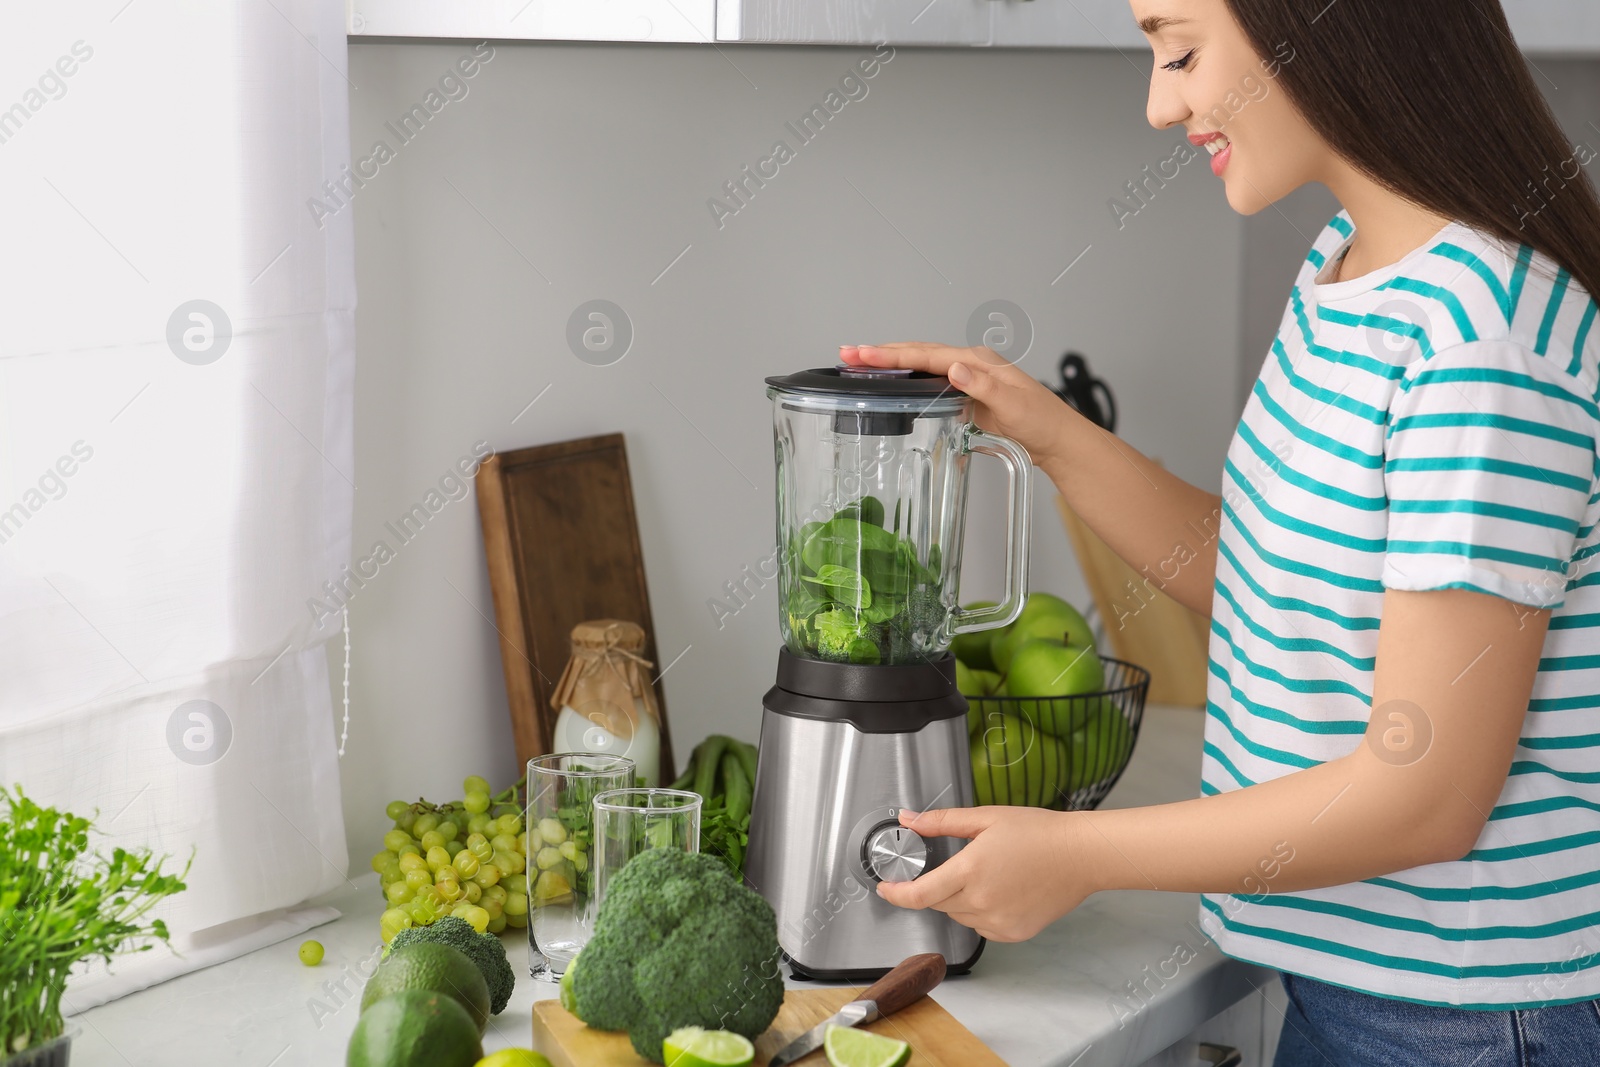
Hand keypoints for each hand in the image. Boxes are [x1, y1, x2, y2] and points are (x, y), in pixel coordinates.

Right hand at [839, 343, 1079, 467]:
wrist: (1059, 441)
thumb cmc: (1043, 423)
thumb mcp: (1015, 406)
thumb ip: (983, 386)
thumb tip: (955, 368)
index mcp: (979, 361)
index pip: (927, 355)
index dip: (892, 355)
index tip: (863, 354)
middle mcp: (971, 364)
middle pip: (918, 353)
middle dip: (881, 353)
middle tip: (846, 353)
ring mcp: (968, 378)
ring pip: (921, 364)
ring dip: (890, 363)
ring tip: (857, 362)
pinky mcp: (966, 395)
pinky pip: (929, 381)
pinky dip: (905, 378)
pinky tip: (891, 383)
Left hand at [875, 806, 1096, 941]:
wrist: (1080, 856)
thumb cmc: (1038, 832)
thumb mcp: (986, 818)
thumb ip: (942, 822)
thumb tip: (907, 819)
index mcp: (970, 871)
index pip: (918, 895)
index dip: (895, 894)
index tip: (885, 888)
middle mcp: (981, 902)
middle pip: (937, 903)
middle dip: (933, 887)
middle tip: (953, 866)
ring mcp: (998, 922)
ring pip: (959, 915)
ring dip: (958, 899)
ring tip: (986, 873)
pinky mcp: (1013, 934)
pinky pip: (981, 926)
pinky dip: (979, 912)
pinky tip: (1000, 891)